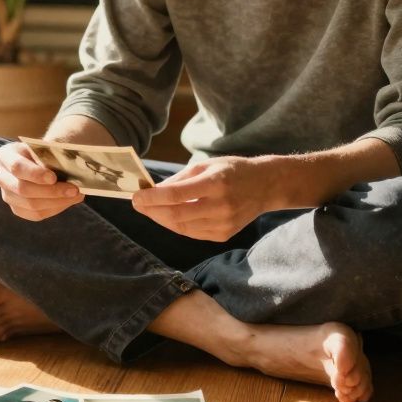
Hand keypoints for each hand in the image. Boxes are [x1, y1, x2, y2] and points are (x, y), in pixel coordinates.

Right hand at [0, 141, 83, 220]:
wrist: (38, 161)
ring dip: (57, 202)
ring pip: (31, 205)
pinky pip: (36, 214)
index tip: (54, 177)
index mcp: (5, 156)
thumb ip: (50, 156)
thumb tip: (69, 170)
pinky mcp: (17, 209)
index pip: (17, 167)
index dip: (35, 174)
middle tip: (74, 189)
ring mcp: (7, 195)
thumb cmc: (42, 151)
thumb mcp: (43, 147)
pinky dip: (55, 209)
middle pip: (23, 189)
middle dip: (51, 191)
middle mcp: (1, 176)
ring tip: (76, 195)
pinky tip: (68, 201)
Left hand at [131, 156, 273, 240]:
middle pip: (175, 214)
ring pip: (181, 227)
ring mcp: (223, 224)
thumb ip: (179, 179)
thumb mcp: (206, 165)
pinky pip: (192, 233)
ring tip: (149, 211)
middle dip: (151, 210)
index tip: (136, 196)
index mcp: (216, 183)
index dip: (152, 198)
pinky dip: (176, 226)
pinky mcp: (224, 235)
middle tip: (138, 205)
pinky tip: (167, 217)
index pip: (175, 195)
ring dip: (161, 219)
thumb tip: (153, 191)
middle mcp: (221, 206)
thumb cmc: (233, 170)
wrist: (265, 186)